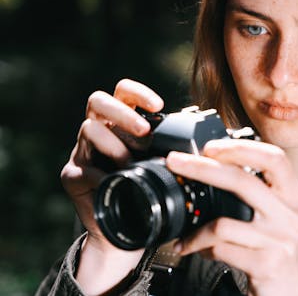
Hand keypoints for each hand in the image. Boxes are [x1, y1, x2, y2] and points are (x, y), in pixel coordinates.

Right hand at [60, 78, 162, 292]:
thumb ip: (167, 149)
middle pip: (98, 101)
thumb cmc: (145, 190)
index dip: (138, 93)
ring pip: (89, 128)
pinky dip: (102, 175)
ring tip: (129, 163)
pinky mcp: (73, 175)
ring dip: (114, 144)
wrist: (125, 230)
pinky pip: (83, 168)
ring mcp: (83, 151)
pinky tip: (114, 183)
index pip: (123, 93)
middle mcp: (99, 131)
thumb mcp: (159, 165)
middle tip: (144, 131)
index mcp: (120, 124)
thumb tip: (198, 141)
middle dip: (123, 113)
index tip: (159, 105)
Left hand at [166, 139, 297, 295]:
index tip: (210, 147)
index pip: (273, 158)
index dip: (240, 148)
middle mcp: (290, 212)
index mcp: (292, 193)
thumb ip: (257, 189)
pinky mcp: (267, 263)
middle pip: (243, 181)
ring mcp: (280, 238)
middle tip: (177, 162)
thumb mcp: (277, 213)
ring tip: (183, 233)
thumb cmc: (276, 247)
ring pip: (225, 221)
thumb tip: (212, 165)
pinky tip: (197, 250)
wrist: (289, 291)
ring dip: (195, 228)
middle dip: (203, 168)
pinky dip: (201, 248)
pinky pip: (221, 249)